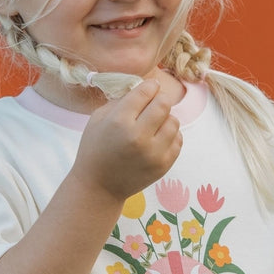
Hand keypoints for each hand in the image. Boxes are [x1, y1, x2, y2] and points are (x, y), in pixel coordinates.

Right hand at [72, 78, 181, 200]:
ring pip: (174, 122)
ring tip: (154, 124)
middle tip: (154, 103)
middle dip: (160, 100)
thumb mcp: (98, 119)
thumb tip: (145, 88)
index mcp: (120, 122)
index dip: (150, 86)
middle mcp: (139, 136)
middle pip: (164, 104)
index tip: (151, 87)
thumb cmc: (95, 149)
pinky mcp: (164, 165)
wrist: (99, 187)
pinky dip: (170, 136)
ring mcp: (154, 153)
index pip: (145, 92)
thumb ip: (121, 101)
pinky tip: (158, 138)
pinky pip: (178, 140)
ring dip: (166, 119)